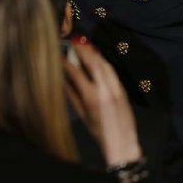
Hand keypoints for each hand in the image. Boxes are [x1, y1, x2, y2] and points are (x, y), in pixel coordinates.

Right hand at [63, 36, 141, 166]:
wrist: (122, 141)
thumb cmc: (98, 131)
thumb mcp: (82, 115)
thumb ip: (72, 96)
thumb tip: (62, 80)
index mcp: (92, 97)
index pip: (77, 73)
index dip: (67, 63)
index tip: (60, 56)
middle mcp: (105, 89)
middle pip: (94, 63)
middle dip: (83, 50)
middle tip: (74, 41)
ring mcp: (116, 88)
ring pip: (105, 64)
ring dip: (94, 53)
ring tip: (85, 45)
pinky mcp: (123, 89)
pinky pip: (111, 71)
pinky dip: (103, 62)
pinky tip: (97, 58)